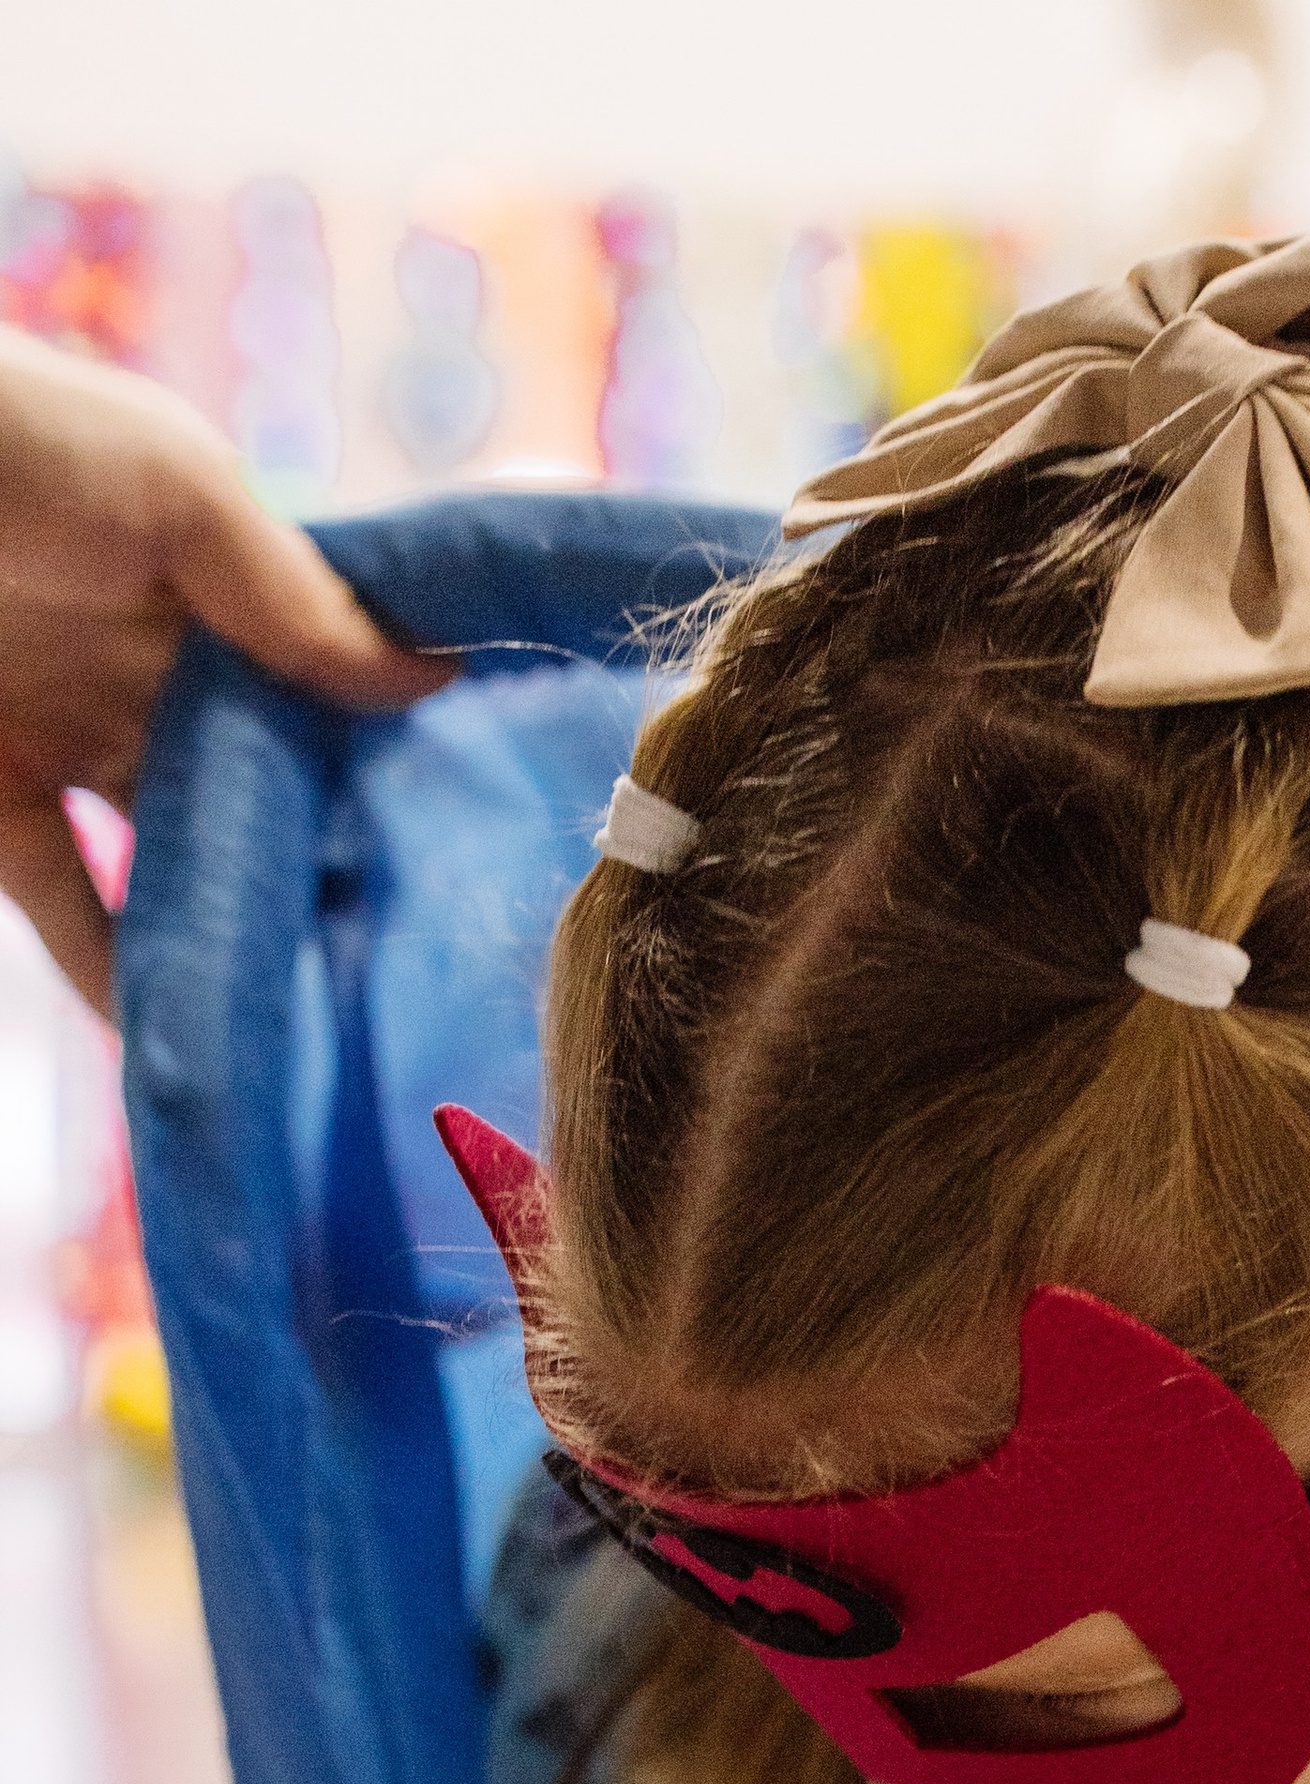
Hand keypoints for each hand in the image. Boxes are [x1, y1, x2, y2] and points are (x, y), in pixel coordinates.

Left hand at [0, 327, 449, 1017]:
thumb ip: (286, 586)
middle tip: (429, 958)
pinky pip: (71, 911)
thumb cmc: (5, 439)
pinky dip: (124, 979)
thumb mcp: (170, 480)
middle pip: (264, 787)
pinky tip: (193, 1036)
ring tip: (327, 1021)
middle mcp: (140, 663)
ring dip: (243, 936)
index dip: (396, 752)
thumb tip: (421, 684)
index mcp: (198, 576)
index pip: (324, 678)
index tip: (480, 834)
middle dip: (337, 866)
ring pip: (178, 864)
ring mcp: (62, 738)